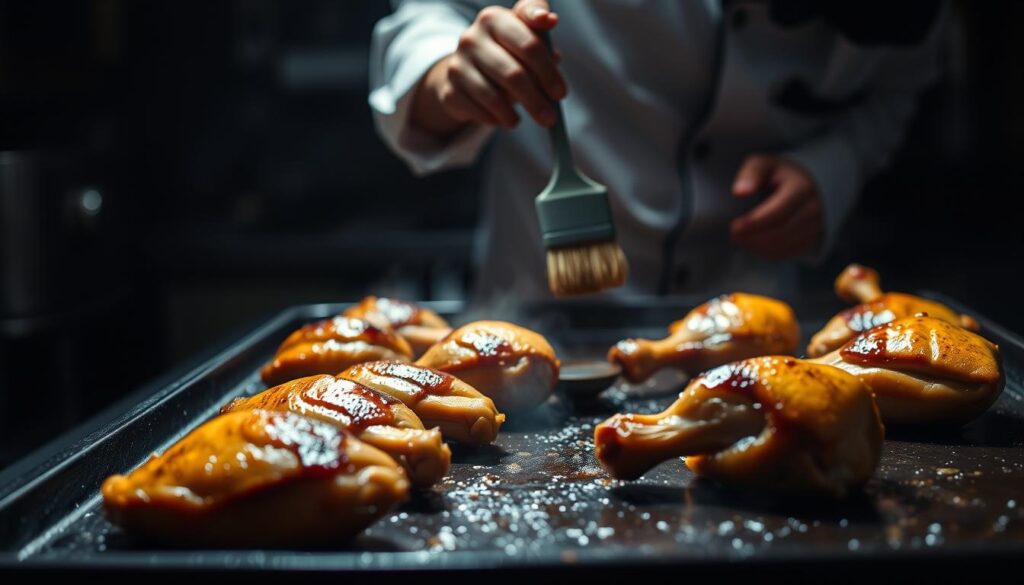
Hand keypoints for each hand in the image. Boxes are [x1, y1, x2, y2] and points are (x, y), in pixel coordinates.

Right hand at [410, 0, 565, 135]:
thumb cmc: (507, 53)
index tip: (560, 93)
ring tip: (526, 121)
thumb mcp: (525, 38)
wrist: (466, 73)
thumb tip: (550, 19)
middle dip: (536, 101)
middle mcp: (472, 37)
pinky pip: (480, 111)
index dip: (548, 71)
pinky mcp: (450, 90)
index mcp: (495, 18)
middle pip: (514, 75)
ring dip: (515, 116)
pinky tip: (504, 119)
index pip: (529, 44)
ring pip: (494, 97)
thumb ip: (540, 31)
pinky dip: (497, 120)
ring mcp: (457, 64)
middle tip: (551, 118)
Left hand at [729, 154, 823, 260]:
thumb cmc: (779, 174)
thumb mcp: (764, 164)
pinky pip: (785, 255)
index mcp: (802, 188)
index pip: (778, 212)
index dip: (754, 223)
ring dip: (756, 247)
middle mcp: (813, 210)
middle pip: (780, 233)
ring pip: (782, 247)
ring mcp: (815, 228)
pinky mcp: (811, 242)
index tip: (734, 227)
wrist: (806, 185)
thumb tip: (740, 192)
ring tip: (739, 239)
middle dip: (752, 237)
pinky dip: (764, 253)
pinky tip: (752, 244)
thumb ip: (751, 173)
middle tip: (733, 234)